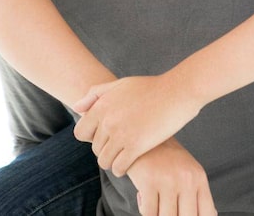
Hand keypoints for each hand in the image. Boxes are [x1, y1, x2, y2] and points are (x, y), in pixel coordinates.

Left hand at [73, 73, 201, 175]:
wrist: (177, 91)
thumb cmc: (150, 87)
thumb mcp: (121, 84)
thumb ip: (96, 94)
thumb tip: (76, 108)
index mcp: (102, 105)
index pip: (80, 132)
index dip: (91, 137)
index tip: (105, 136)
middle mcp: (108, 120)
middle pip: (94, 148)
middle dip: (105, 148)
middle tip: (121, 144)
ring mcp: (121, 133)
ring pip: (104, 161)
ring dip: (113, 161)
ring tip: (126, 153)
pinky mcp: (136, 146)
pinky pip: (119, 168)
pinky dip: (123, 168)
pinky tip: (132, 160)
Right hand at [127, 138, 216, 215]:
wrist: (142, 131)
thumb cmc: (165, 157)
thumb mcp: (188, 171)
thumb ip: (198, 194)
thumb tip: (211, 215)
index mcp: (199, 178)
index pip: (207, 214)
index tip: (185, 215)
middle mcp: (186, 179)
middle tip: (167, 208)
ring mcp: (168, 180)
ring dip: (158, 213)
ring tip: (155, 201)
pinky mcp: (149, 181)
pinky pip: (148, 213)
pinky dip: (144, 209)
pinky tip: (143, 196)